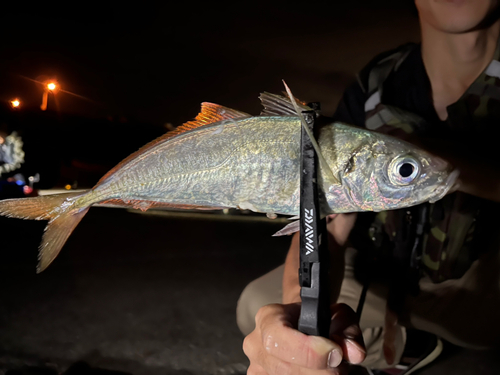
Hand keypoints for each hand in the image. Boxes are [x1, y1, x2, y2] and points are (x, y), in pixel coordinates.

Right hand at [243, 302, 365, 374]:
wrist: (303, 326)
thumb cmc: (318, 319)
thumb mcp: (337, 316)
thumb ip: (347, 330)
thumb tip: (354, 352)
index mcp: (267, 318)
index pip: (277, 337)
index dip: (307, 350)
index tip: (335, 353)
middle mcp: (255, 343)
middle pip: (285, 368)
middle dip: (320, 371)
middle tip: (340, 365)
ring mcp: (256, 367)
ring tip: (329, 368)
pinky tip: (318, 373)